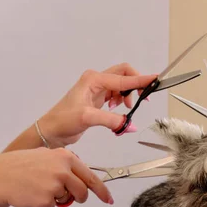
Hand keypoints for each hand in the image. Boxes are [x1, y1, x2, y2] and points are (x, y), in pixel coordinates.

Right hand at [0, 148, 112, 206]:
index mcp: (65, 157)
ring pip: (67, 199)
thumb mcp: (47, 156)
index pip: (90, 176)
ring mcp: (55, 185)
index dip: (101, 190)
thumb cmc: (22, 166)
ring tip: (41, 187)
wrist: (2, 175)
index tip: (108, 199)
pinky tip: (34, 193)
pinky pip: (54, 205)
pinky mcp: (47, 198)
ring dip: (58, 198)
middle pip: (83, 191)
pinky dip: (46, 202)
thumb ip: (66, 166)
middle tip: (72, 198)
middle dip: (79, 198)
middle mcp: (63, 170)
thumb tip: (80, 178)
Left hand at [38, 63, 156, 145]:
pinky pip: (116, 97)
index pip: (123, 77)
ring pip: (121, 86)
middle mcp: (96, 81)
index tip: (155, 80)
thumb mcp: (88, 118)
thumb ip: (112, 120)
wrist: (51, 131)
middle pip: (123, 75)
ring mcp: (97, 90)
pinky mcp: (98, 100)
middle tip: (142, 99)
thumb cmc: (63, 120)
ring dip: (128, 97)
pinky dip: (122, 104)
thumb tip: (130, 125)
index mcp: (93, 79)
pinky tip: (117, 112)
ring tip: (126, 110)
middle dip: (135, 85)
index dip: (140, 79)